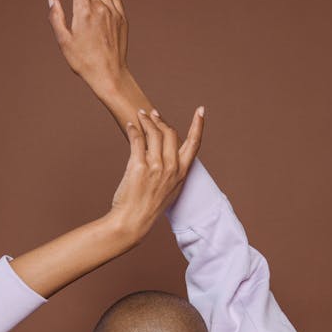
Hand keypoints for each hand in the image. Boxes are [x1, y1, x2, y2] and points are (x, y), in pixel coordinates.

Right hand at [47, 0, 128, 94]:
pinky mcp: (123, 19)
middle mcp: (101, 8)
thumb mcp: (63, 40)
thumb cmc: (83, 61)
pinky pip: (113, 0)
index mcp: (85, 11)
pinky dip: (103, 0)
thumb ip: (56, 16)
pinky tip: (98, 12)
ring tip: (81, 7)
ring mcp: (114, 13)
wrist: (110, 75)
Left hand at [109, 106, 204, 241]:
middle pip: (171, 133)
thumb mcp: (169, 189)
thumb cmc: (148, 207)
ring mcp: (156, 167)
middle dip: (161, 120)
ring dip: (146, 120)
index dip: (198, 125)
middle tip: (152, 114)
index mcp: (181, 173)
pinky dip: (133, 129)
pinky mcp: (139, 167)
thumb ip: (171, 171)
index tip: (201, 110)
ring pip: (154, 133)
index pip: (194, 143)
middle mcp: (171, 168)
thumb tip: (167, 155)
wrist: (133, 221)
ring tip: (140, 115)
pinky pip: (137, 139)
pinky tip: (131, 126)